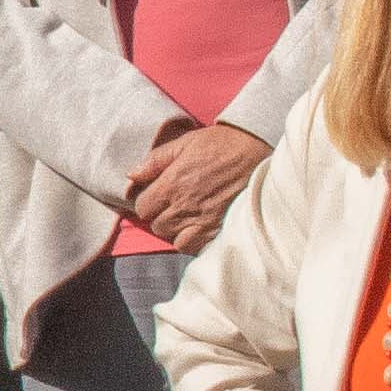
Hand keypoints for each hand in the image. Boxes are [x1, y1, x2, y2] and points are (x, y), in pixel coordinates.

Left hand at [122, 119, 269, 254]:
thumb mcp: (185, 143)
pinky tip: (202, 226)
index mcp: (171, 184)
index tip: (160, 196)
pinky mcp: (220, 230)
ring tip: (189, 217)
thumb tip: (131, 175)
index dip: (149, 202)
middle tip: (177, 205)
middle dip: (162, 217)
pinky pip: (196, 247)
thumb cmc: (223, 144)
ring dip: (178, 231)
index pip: (142, 208)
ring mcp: (202, 221)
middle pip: (157, 226)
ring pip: (175, 240)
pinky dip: (196, 241)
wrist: (258, 150)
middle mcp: (184, 206)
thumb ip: (156, 160)